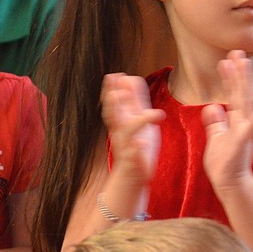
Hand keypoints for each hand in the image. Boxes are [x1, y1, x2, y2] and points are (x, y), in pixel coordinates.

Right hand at [101, 73, 164, 187]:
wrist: (132, 175)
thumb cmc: (137, 145)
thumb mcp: (136, 118)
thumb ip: (134, 100)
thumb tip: (128, 77)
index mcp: (122, 120)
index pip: (114, 102)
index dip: (113, 90)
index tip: (116, 75)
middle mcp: (120, 132)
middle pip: (113, 115)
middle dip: (113, 101)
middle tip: (114, 87)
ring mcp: (126, 146)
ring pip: (123, 133)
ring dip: (128, 122)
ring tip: (139, 114)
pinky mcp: (133, 161)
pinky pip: (132, 156)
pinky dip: (135, 148)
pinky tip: (140, 143)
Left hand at [202, 51, 252, 192]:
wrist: (229, 184)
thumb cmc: (224, 163)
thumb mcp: (216, 138)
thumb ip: (216, 122)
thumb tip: (212, 106)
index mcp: (235, 121)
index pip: (232, 94)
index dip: (229, 77)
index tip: (225, 60)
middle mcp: (242, 122)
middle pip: (240, 92)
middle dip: (239, 72)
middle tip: (237, 51)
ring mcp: (245, 131)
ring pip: (245, 102)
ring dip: (245, 82)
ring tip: (244, 64)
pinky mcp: (243, 142)